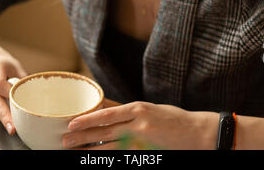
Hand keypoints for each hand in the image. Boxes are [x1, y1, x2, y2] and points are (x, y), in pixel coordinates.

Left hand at [63, 100, 218, 149]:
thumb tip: (102, 105)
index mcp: (138, 109)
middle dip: (82, 136)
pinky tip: (96, 158)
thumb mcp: (149, 108)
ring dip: (90, 150)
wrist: (198, 133)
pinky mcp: (146, 154)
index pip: (107, 114)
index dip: (88, 119)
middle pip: (105, 132)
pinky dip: (108, 158)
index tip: (71, 122)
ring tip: (74, 151)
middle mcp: (139, 125)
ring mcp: (142, 142)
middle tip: (65, 140)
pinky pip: (122, 158)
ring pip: (110, 148)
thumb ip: (125, 109)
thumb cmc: (172, 119)